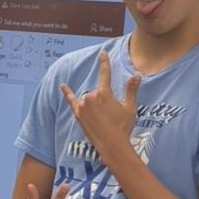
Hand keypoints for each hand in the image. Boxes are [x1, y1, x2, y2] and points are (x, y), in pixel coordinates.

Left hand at [61, 49, 140, 164]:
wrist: (112, 145)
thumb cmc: (122, 127)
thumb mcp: (130, 108)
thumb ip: (131, 90)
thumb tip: (136, 75)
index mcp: (105, 93)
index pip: (105, 73)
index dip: (104, 62)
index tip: (102, 53)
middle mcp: (91, 96)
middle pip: (98, 91)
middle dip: (104, 99)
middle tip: (111, 115)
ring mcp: (83, 105)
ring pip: (89, 98)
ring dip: (94, 104)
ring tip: (103, 119)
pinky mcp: (77, 114)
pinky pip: (71, 100)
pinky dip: (67, 93)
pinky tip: (62, 86)